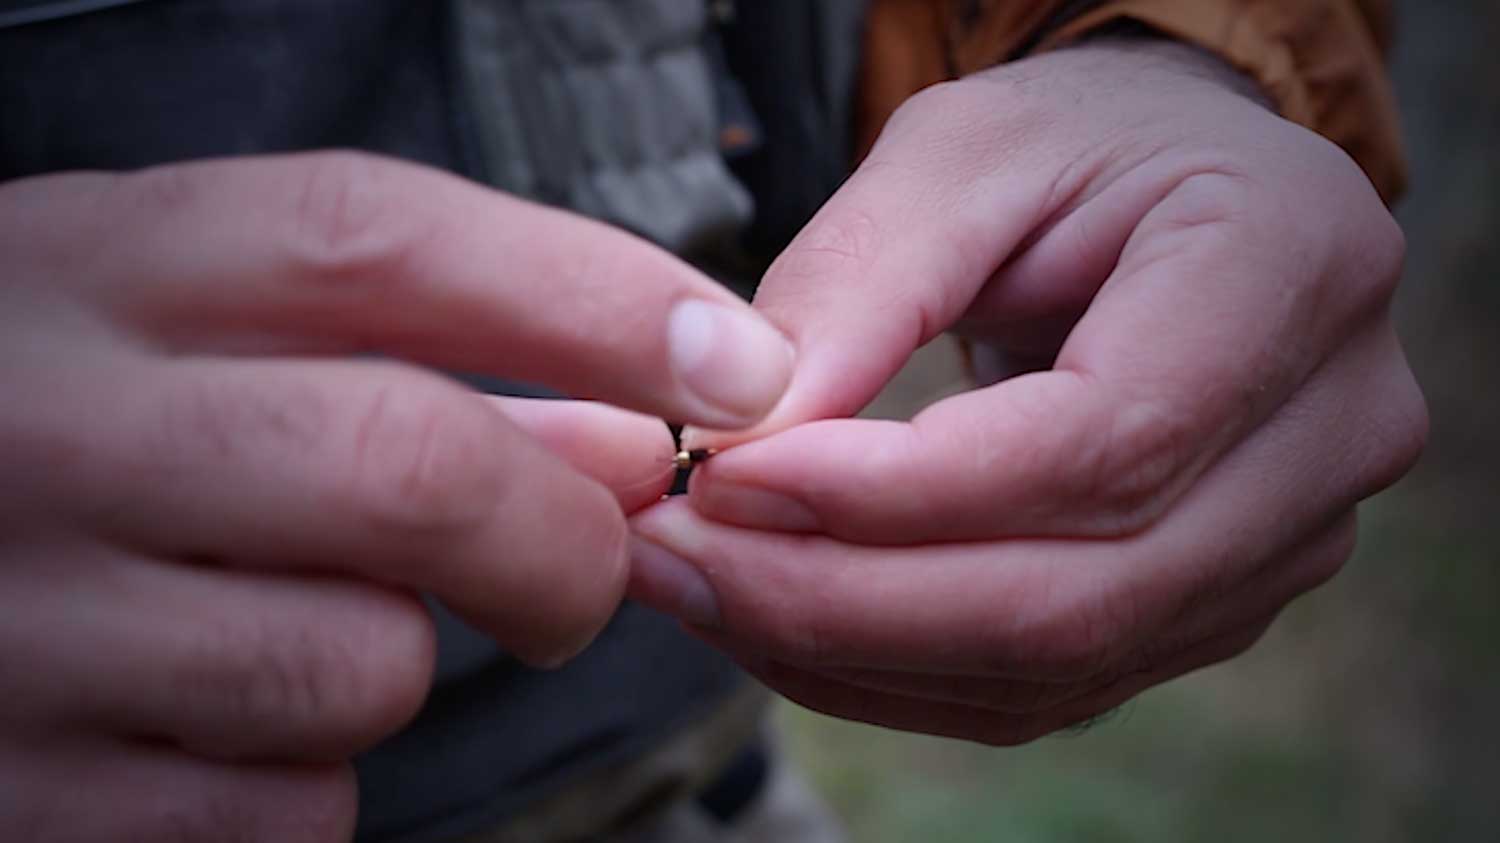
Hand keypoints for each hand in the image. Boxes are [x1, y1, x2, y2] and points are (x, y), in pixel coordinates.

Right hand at [0, 152, 791, 839]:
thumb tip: (635, 436)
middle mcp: (45, 429)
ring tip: (316, 622)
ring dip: (404, 662)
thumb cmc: (57, 416)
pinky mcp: (24, 792)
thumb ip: (403, 357)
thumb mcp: (184, 327)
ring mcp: (20, 625)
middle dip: (564, 538)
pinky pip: (286, 806)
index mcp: (94, 268)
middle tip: (582, 567)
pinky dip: (310, 775)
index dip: (595, 297)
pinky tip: (226, 716)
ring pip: (363, 668)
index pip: (380, 243)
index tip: (742, 367)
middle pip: (413, 469)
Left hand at [629, 38, 1426, 743]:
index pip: (1101, 443)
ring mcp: (1287, 537)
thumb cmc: (1075, 145)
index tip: (728, 478)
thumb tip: (743, 449)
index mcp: (1294, 268)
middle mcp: (1330, 429)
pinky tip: (783, 622)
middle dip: (846, 598)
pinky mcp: (1211, 600)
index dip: (900, 492)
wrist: (1167, 190)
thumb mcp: (959, 154)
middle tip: (677, 557)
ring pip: (1056, 664)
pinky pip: (1044, 685)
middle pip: (1082, 592)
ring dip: (850, 650)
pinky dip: (895, 671)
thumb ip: (854, 288)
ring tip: (702, 584)